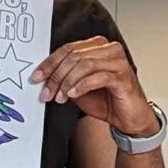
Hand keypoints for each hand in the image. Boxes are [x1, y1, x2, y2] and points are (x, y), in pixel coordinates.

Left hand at [33, 36, 156, 133]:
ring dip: (67, 82)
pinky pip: (97, 77)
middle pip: (74, 56)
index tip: (37, 77)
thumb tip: (45, 78)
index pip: (68, 49)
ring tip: (60, 97)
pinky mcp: (123, 77)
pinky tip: (73, 94)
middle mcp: (109, 50)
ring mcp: (118, 62)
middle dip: (56, 76)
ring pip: (84, 64)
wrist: (129, 119)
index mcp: (97, 47)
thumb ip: (65, 78)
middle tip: (47, 92)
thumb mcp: (78, 88)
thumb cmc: (108, 101)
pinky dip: (82, 86)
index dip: (50, 63)